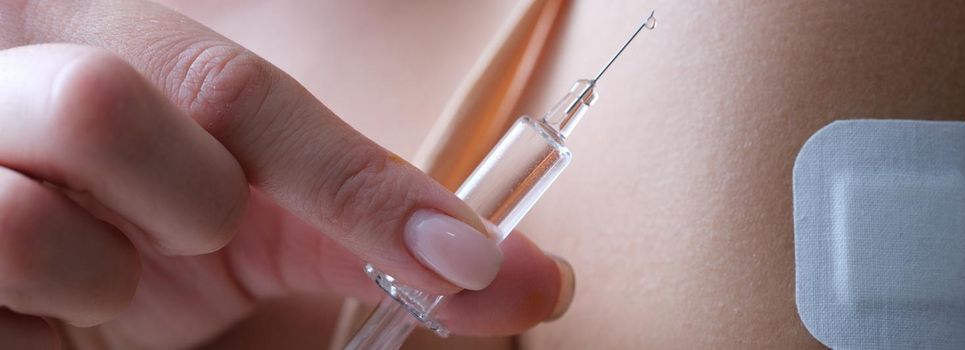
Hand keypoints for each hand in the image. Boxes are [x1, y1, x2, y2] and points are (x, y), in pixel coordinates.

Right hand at [0, 1, 571, 347]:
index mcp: (117, 35)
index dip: (354, 182)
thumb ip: (373, 227)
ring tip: (106, 272)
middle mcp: (22, 70)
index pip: (238, 91)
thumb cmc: (155, 218)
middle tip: (186, 228)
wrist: (42, 252)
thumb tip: (527, 275)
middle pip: (105, 102)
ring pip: (25, 221)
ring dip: (103, 278)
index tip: (464, 262)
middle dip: (182, 203)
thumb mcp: (260, 209)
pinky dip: (42, 323)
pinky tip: (45, 306)